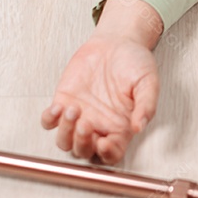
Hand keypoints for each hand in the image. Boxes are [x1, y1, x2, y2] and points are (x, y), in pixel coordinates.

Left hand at [41, 0, 162, 164]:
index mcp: (121, 126)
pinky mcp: (64, 102)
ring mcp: (80, 116)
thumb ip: (146, 104)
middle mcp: (99, 126)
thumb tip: (140, 126)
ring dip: (66, 132)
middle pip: (84, 151)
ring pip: (65, 142)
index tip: (104, 143)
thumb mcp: (148, 81)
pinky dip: (50, 120)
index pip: (112, 154)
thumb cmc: (135, 62)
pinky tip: (58, 107)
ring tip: (74, 109)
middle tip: (86, 123)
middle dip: (82, 143)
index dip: (106, 155)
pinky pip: (49, 122)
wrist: (116, 42)